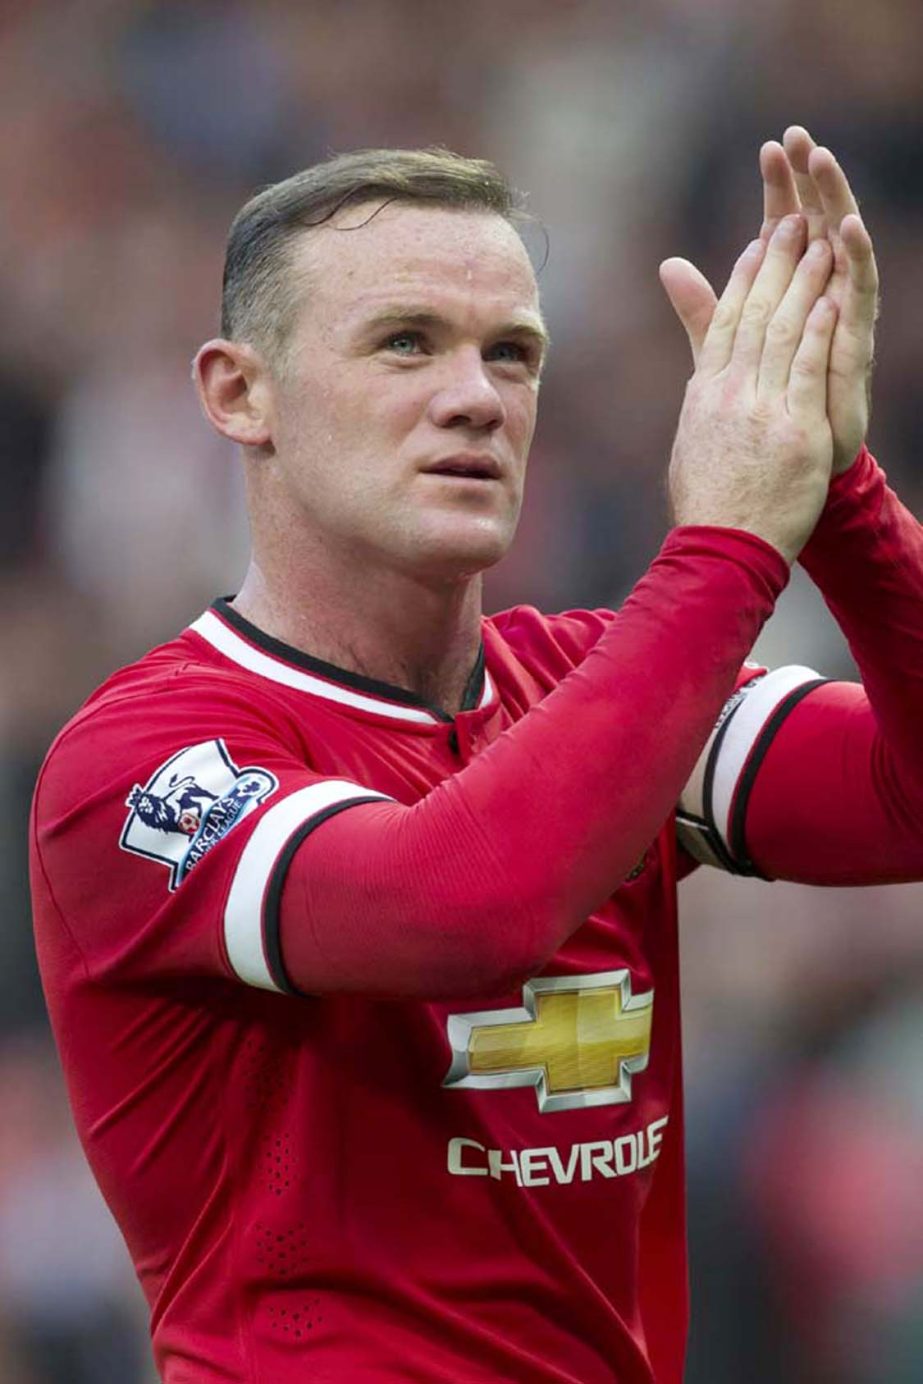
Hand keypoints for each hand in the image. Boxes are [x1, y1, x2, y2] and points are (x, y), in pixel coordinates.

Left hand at [661, 130, 877, 474]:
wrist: (783, 471)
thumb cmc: (761, 411)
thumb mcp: (722, 353)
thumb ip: (702, 310)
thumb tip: (668, 264)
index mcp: (788, 297)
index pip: (784, 231)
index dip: (778, 190)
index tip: (770, 146)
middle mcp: (819, 299)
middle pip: (816, 226)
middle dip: (808, 182)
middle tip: (800, 135)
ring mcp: (840, 318)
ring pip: (842, 248)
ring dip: (835, 202)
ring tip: (824, 161)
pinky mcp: (854, 344)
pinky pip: (861, 293)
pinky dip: (857, 257)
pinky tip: (849, 225)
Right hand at [661, 215, 837, 563]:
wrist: (722, 546)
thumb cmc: (708, 499)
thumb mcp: (695, 435)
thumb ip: (697, 385)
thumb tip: (686, 380)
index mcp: (706, 394)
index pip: (724, 324)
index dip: (743, 280)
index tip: (758, 244)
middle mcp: (729, 394)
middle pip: (753, 316)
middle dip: (774, 265)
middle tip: (792, 221)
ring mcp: (760, 410)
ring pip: (780, 333)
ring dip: (801, 283)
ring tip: (818, 243)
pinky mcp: (793, 430)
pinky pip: (806, 370)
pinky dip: (817, 331)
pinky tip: (830, 299)